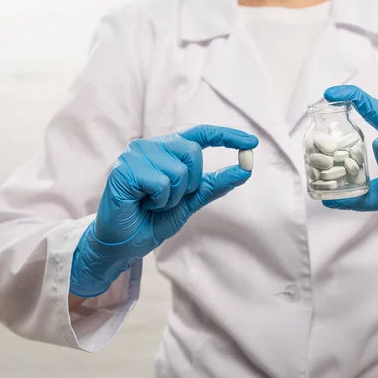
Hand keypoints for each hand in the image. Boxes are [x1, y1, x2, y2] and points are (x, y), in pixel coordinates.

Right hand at [70, 125, 258, 296]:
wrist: (125, 243)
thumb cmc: (153, 219)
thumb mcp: (191, 201)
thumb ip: (215, 184)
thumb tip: (245, 170)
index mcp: (167, 150)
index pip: (201, 135)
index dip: (227, 136)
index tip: (252, 143)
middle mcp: (151, 146)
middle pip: (194, 153)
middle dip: (190, 184)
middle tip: (168, 199)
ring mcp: (135, 155)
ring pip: (178, 171)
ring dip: (172, 196)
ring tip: (152, 202)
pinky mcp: (124, 169)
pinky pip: (161, 184)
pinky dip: (159, 201)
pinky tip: (142, 203)